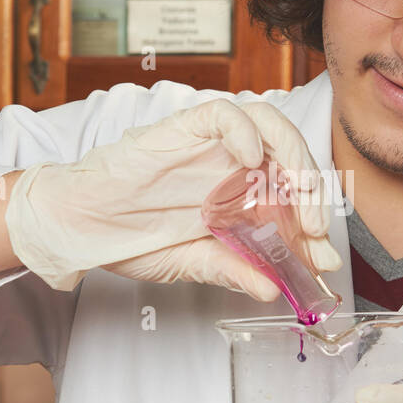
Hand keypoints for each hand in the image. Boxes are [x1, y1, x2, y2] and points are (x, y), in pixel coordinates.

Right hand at [5, 99, 341, 295]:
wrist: (80, 225)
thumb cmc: (130, 238)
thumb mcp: (193, 262)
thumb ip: (233, 269)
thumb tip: (272, 289)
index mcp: (239, 197)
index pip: (291, 200)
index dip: (313, 225)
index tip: (323, 258)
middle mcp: (231, 166)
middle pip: (289, 160)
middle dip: (311, 194)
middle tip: (312, 230)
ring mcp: (210, 146)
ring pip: (268, 124)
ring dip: (292, 153)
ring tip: (296, 189)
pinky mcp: (185, 128)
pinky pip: (225, 113)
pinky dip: (245, 130)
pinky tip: (250, 159)